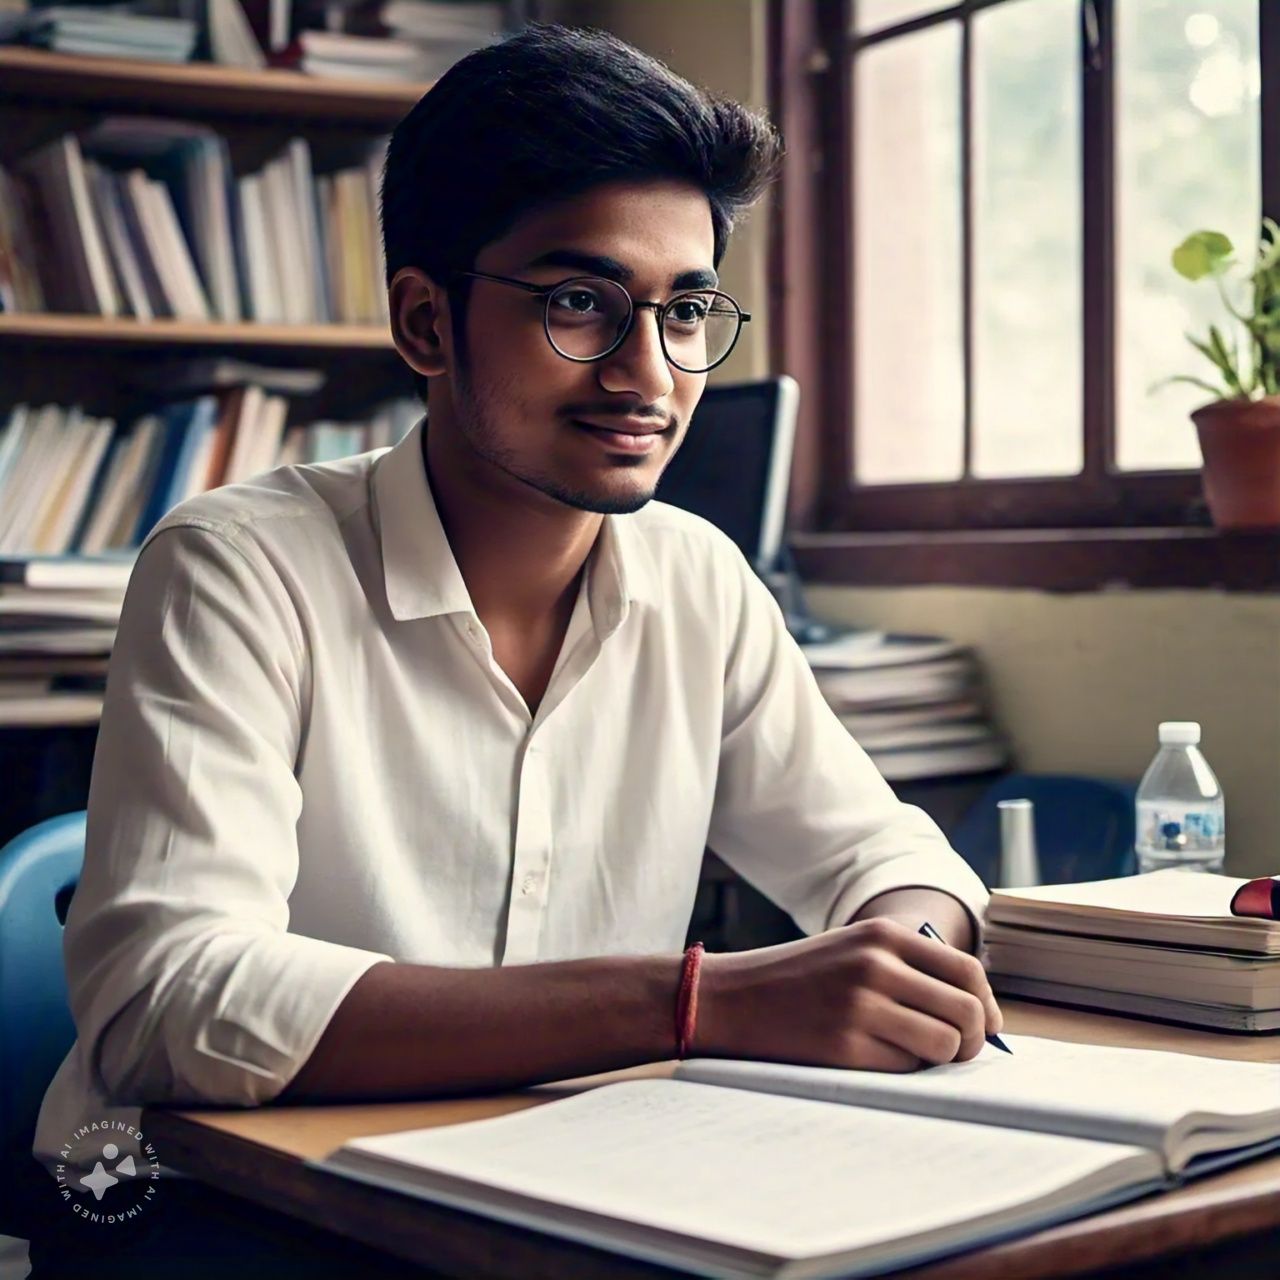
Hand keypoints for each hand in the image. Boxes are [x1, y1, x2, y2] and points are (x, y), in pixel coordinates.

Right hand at [692, 918, 1003, 1072]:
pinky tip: (874, 1058)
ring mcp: (861, 1006)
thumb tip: (979, 1014)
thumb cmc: (800, 980)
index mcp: (882, 935)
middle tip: (955, 1052)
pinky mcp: (846, 1047)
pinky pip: (907, 1069)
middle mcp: (877, 965)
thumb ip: (909, 968)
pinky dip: (903, 1071)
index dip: (987, 1005)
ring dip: (939, 1059)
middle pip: (967, 1012)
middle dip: (971, 1041)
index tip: (984, 1026)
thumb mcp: (853, 950)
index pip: (968, 971)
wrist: (732, 998)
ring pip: (945, 1046)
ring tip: (911, 1055)